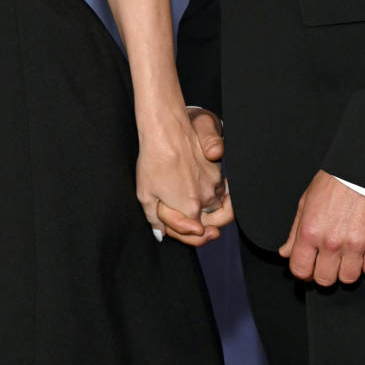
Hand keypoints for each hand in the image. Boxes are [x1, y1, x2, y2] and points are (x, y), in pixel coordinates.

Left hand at [144, 108, 232, 246]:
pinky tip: (195, 187)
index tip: (170, 224)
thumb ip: (154, 219)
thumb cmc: (154, 161)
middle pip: (209, 223)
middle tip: (192, 226)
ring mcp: (215, 183)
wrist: (166, 130)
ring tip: (188, 201)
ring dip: (207, 210)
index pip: (193, 234)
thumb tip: (160, 234)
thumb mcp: (146, 194)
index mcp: (190, 208)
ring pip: (216, 206)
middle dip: (200, 227)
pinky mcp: (217, 170)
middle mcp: (207, 197)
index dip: (180, 231)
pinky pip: (219, 190)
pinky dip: (210, 193)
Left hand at [279, 170, 364, 284]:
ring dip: (347, 269)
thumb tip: (285, 252)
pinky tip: (364, 251)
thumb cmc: (335, 182)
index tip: (308, 268)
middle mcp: (331, 242)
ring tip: (348, 254)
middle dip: (325, 273)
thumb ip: (294, 231)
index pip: (300, 270)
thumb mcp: (306, 201)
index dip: (303, 272)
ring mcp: (356, 245)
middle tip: (329, 262)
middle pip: (325, 280)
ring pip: (349, 278)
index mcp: (310, 231)